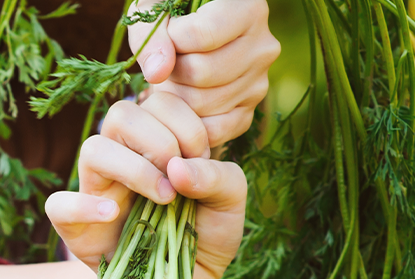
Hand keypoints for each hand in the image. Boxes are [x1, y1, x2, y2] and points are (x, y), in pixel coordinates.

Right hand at [45, 93, 245, 278]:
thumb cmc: (204, 237)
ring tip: (163, 199)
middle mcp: (122, 157)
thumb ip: (219, 176)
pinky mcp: (75, 226)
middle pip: (121, 113)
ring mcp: (96, 189)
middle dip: (161, 140)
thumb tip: (178, 167)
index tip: (202, 160)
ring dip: (133, 169)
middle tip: (181, 179)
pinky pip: (59, 204)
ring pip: (93, 149)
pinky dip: (84, 206)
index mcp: (156, 139)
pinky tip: (114, 216)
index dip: (187, 125)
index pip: (158, 100)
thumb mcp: (230, 204)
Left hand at [126, 0, 279, 146]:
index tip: (167, 34)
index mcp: (249, 9)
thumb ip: (151, 33)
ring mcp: (260, 83)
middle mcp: (264, 47)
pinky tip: (180, 101)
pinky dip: (186, 122)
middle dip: (172, 71)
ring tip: (175, 77)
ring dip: (175, 95)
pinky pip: (212, 131)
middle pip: (201, 72)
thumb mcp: (155, 9)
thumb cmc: (171, 16)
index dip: (171, 39)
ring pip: (202, 103)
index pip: (201, 35)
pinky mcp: (249, 112)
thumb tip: (158, 72)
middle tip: (168, 62)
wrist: (191, 42)